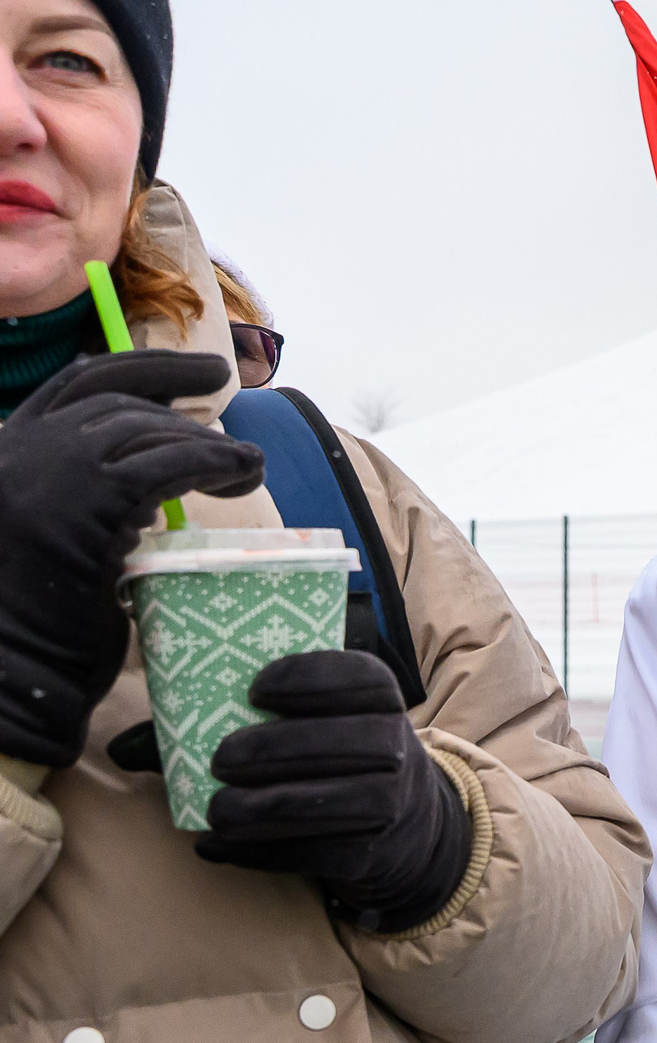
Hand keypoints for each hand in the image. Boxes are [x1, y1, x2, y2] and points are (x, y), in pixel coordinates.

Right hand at [0, 351, 260, 765]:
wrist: (12, 674)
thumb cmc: (40, 625)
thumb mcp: (58, 539)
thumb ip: (89, 497)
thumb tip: (157, 468)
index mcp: (4, 453)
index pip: (75, 385)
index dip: (143, 369)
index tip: (195, 373)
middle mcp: (16, 449)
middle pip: (116, 398)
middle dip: (181, 398)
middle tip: (231, 409)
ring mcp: (46, 470)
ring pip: (146, 427)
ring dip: (207, 442)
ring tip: (245, 468)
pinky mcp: (86, 500)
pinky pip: (167, 462)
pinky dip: (213, 460)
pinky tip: (239, 473)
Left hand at [195, 651, 472, 932]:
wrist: (399, 826)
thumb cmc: (326, 759)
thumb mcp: (301, 728)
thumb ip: (217, 724)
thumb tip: (122, 748)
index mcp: (377, 699)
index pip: (362, 677)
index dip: (312, 679)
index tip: (254, 688)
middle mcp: (397, 746)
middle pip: (355, 741)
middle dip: (284, 748)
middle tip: (222, 758)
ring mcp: (392, 803)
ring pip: (341, 801)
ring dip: (273, 806)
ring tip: (217, 810)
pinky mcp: (372, 853)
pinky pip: (322, 852)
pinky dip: (265, 851)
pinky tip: (219, 847)